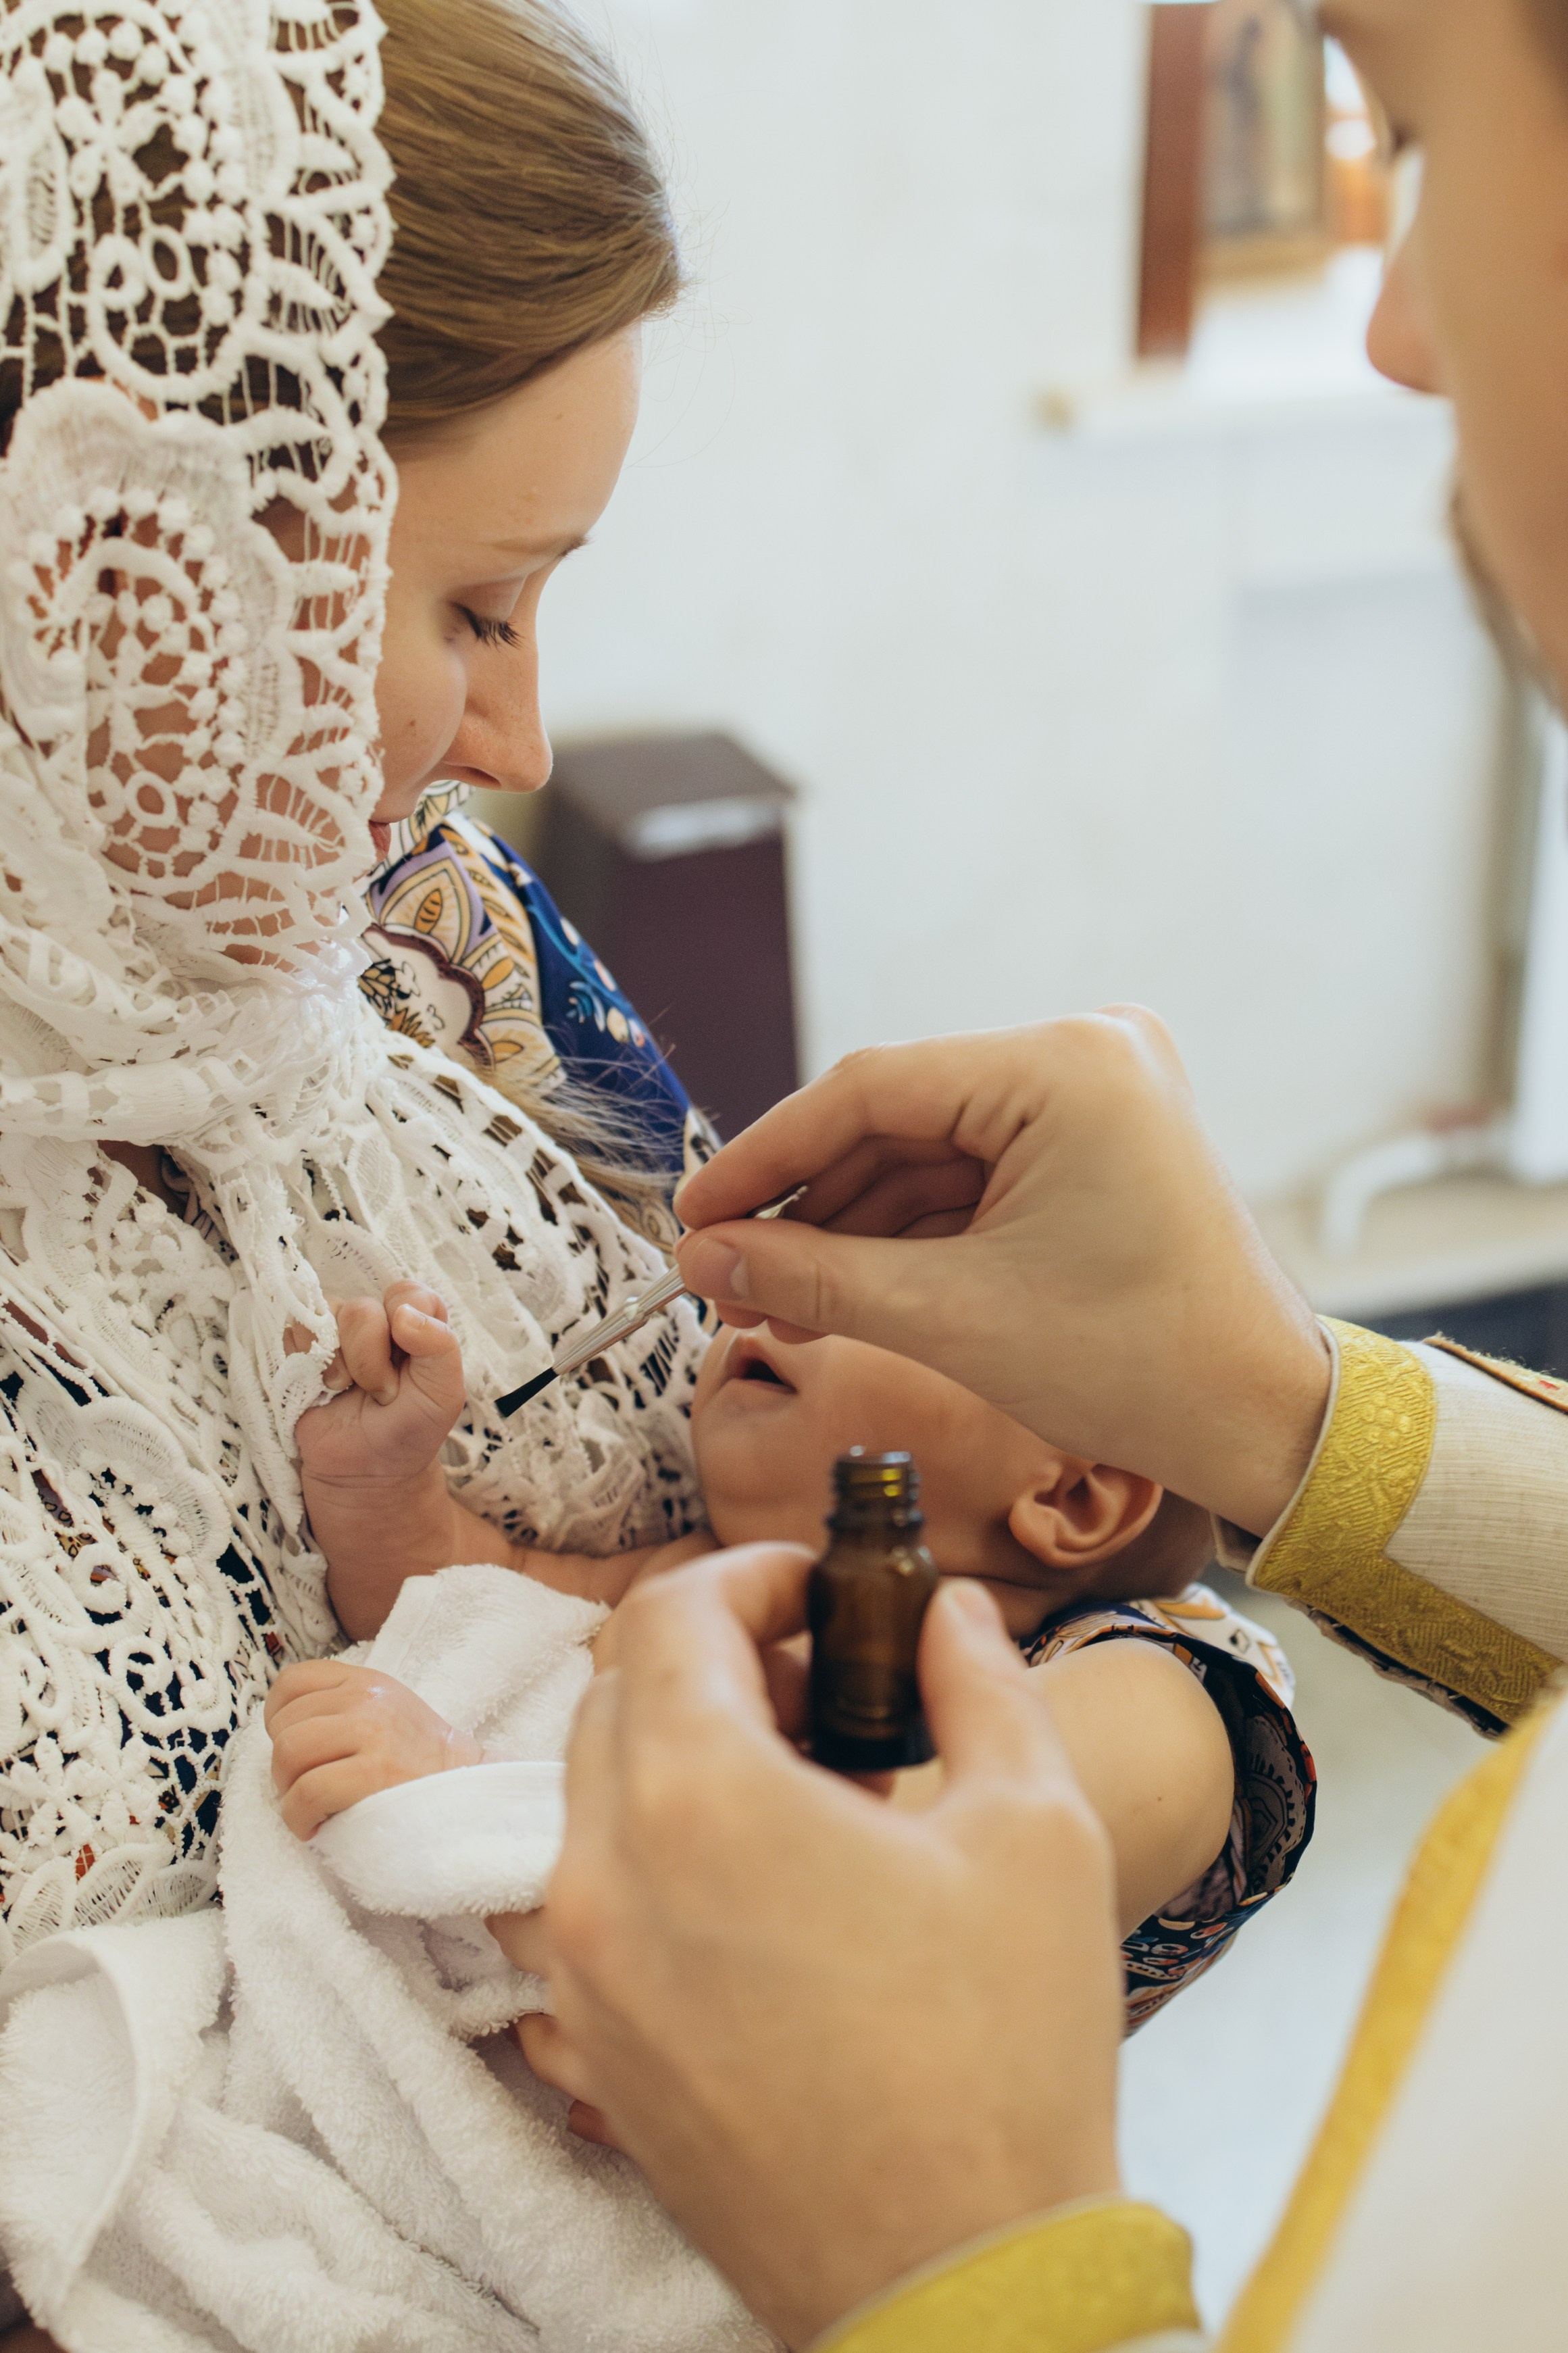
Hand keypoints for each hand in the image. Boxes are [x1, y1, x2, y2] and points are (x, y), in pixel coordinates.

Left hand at [265, 1658, 481, 1837]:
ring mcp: (373, 1731)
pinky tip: (314, 1827)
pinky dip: (298, 1817)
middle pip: (284, 1725)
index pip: (292, 1681)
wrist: (468, 1790)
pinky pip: (306, 1793)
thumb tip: (280, 1731)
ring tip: (308, 1808)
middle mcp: (368, 1697)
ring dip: (288, 1792)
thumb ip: (340, 1708)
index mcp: (366, 1680)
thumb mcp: (384, 1711)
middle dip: (283, 1766)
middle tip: (305, 1789)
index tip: (296, 1749)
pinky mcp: (375, 1773)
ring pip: (288, 1755)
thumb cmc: (418, 1763)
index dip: (279, 1719)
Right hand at [296, 1280, 464, 1491]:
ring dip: (339, 1364)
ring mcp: (337, 1332)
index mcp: (417, 1320)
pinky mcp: (303, 1349)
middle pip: (361, 1309)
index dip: (404, 1327)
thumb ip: (440, 1346)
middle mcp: (378, 1319)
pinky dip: (309, 1363)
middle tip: (379, 1393)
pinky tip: (322, 1389)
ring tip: (346, 1391)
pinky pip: (295, 1330)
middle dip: (370, 1360)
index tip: (408, 1366)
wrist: (365, 1473)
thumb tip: (401, 1314)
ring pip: (326, 1317)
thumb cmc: (410, 1429)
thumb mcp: (444, 1393)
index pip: (407, 1293)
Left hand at [497, 1545, 1123, 2350]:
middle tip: (822, 1689)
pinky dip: (649, 1864)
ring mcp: (580, 1975)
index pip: (667, 1617)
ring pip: (590, 1799)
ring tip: (794, 1798)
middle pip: (615, 1696)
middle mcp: (605, 1876)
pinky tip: (753, 1902)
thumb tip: (948, 1610)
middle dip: (711, 1662)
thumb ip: (981, 1682)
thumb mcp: (1036, 1830)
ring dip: (674, 1760)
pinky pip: (584, 1909)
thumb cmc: (1008, 2054)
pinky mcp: (587, 2053)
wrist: (960, 2281)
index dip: (745, 1577)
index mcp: (700, 1798)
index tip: (813, 1590)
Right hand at [673, 1014, 1330, 1535]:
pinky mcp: (1098, 1142)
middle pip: (897, 1120)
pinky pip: (975, 1175)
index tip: (694, 1215)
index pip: (870, 1089)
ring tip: (773, 1304)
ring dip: (851, 1230)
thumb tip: (704, 1256)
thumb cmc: (1140, 1367)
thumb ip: (813, 1276)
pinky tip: (840, 1292)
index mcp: (1066, 1065)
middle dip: (808, 1208)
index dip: (767, 1157)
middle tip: (726, 1277)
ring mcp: (1098, 1095)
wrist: (1266, 1422)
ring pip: (929, 1153)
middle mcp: (1087, 1053)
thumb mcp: (952, 1317)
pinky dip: (910, 1234)